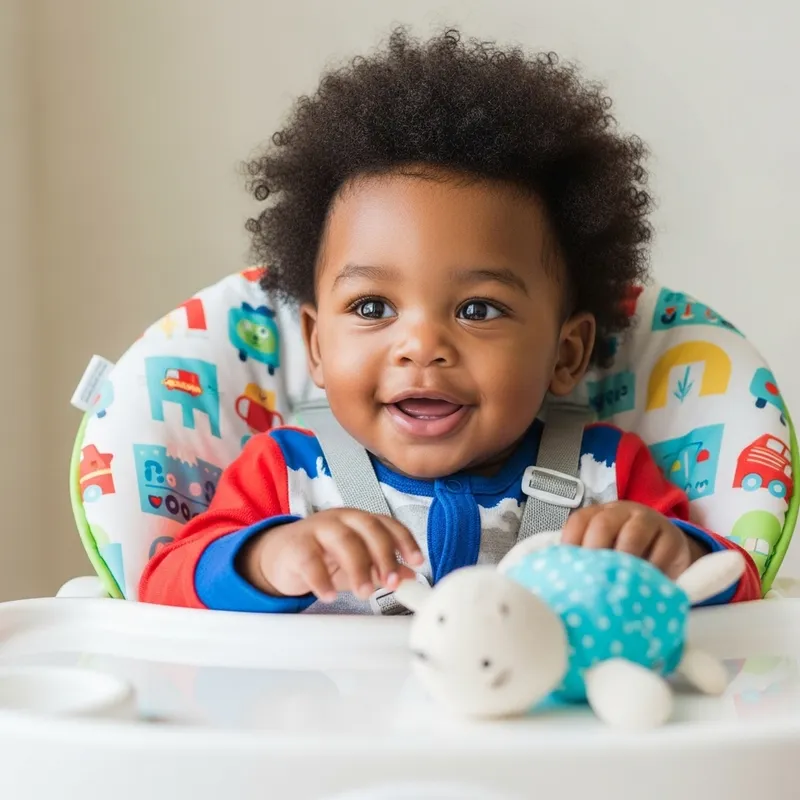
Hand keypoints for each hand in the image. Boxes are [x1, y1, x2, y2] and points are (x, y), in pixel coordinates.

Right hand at [239, 509, 423, 602]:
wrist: (280, 554)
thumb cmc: (322, 554)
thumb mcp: (356, 561)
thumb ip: (382, 567)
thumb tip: (410, 575)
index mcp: (359, 520)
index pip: (387, 524)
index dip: (405, 541)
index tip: (417, 561)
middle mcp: (342, 519)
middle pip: (369, 528)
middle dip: (384, 555)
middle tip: (391, 582)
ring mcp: (318, 529)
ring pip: (343, 541)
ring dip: (358, 568)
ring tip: (365, 593)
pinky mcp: (296, 545)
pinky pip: (310, 560)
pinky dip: (322, 579)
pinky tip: (329, 594)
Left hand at [561, 501, 708, 578]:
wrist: (668, 547)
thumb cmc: (624, 551)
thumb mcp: (603, 549)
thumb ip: (584, 558)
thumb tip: (556, 581)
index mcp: (597, 514)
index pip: (578, 521)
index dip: (571, 543)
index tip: (569, 569)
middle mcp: (621, 513)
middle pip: (603, 524)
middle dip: (595, 550)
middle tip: (593, 577)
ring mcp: (648, 522)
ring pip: (633, 534)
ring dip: (624, 559)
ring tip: (619, 583)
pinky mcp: (673, 539)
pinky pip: (662, 552)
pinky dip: (652, 571)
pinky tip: (645, 586)